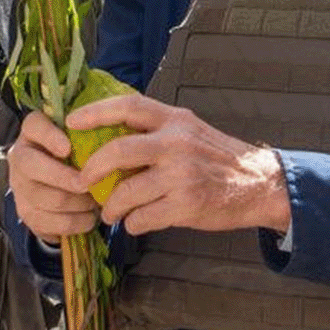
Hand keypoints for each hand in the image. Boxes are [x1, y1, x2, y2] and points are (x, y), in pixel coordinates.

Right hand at [7, 111, 98, 241]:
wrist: (62, 187)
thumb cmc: (78, 156)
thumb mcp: (83, 140)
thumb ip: (92, 135)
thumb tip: (114, 145)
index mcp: (34, 132)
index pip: (34, 125)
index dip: (48, 137)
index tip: (67, 149)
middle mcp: (20, 156)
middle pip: (31, 166)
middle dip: (62, 177)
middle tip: (87, 184)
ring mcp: (20, 186)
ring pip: (42, 197)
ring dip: (73, 203)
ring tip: (95, 202)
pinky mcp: (25, 213)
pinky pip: (47, 222)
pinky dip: (72, 223)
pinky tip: (89, 218)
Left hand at [70, 94, 291, 237]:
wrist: (259, 184)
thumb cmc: (218, 158)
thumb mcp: (191, 130)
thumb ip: (157, 130)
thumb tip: (110, 135)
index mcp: (175, 120)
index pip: (128, 106)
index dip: (95, 112)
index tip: (70, 121)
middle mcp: (176, 143)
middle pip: (118, 151)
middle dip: (92, 169)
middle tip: (82, 181)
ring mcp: (181, 175)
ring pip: (126, 192)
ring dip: (111, 206)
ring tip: (110, 212)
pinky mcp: (186, 205)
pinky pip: (143, 218)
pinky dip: (133, 223)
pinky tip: (136, 222)